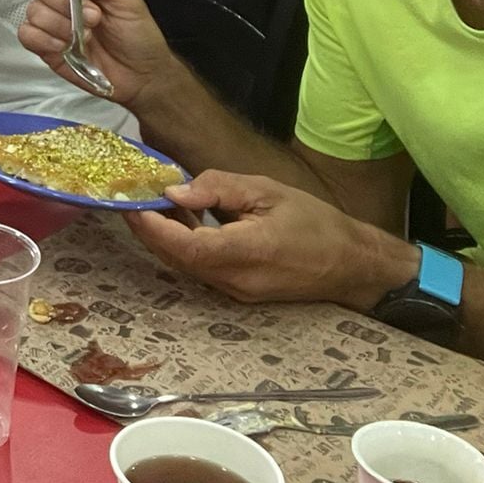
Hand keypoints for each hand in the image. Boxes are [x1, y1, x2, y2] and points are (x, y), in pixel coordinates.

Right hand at [18, 0, 176, 105]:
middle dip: (66, 2)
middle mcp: (63, 0)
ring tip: (84, 37)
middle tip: (94, 17)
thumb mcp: (125, 1)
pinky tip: (63, 46)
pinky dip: (43, 39)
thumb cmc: (139, 36)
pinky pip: (27, 35)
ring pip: (33, 10)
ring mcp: (53, 24)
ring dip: (59, 23)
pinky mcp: (46, 48)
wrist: (142, 77)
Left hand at [127, 170, 418, 311]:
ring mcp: (235, 292)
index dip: (152, 226)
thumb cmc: (315, 223)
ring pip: (184, 266)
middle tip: (132, 198)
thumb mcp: (269, 191)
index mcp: (247, 252)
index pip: (184, 246)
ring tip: (151, 204)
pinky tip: (181, 222)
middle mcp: (235, 280)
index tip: (132, 201)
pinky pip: (200, 270)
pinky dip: (183, 247)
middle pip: (176, 258)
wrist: (352, 266)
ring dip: (163, 238)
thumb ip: (220, 188)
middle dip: (148, 230)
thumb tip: (175, 192)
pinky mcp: (237, 294)